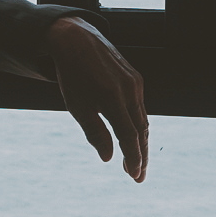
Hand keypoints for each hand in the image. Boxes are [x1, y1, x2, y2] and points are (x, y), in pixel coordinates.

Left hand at [46, 16, 148, 181]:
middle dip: (141, 155)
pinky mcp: (135, 77)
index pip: (130, 136)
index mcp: (113, 99)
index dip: (134, 158)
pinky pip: (140, 106)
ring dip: (141, 142)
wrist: (76, 40)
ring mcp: (135, 83)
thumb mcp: (77, 106)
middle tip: (138, 176)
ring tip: (136, 161)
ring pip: (143, 119)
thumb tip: (108, 157)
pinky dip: (139, 124)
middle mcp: (130, 90)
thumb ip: (95, 132)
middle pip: (141, 131)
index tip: (135, 175)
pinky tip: (133, 135)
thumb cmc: (72, 76)